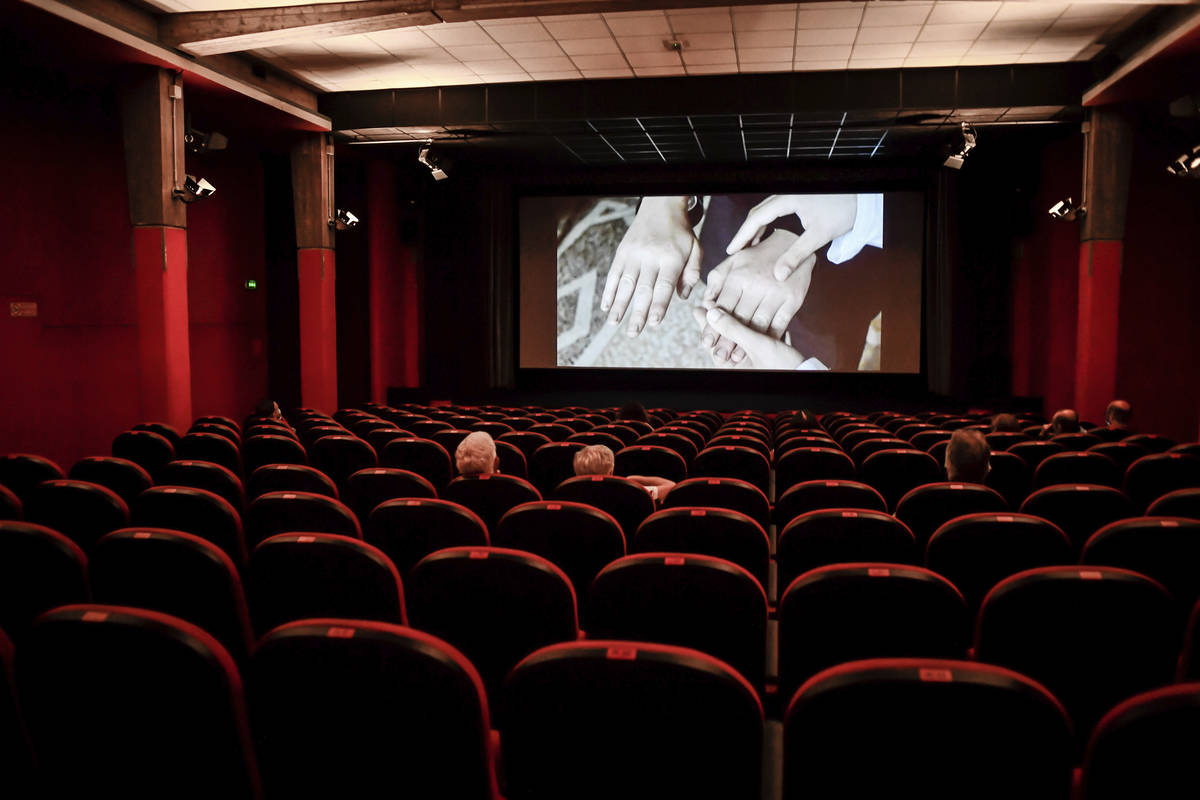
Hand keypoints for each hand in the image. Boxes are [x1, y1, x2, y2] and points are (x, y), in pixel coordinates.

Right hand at [600, 196, 701, 336]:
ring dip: (619, 304)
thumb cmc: (681, 234)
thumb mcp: (695, 249)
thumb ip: (692, 273)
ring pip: (626, 283)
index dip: (658, 305)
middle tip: (633, 332)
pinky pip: (614, 273)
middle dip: (638, 312)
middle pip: (644, 289)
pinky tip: (606, 306)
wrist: (661, 207)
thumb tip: (682, 297)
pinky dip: (609, 290)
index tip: (653, 322)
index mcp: (672, 258)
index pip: (664, 285)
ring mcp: (634, 254)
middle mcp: (651, 256)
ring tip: (614, 323)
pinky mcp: (622, 251)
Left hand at [700, 230, 815, 363]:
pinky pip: (780, 323)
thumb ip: (717, 280)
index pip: (722, 306)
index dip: (713, 326)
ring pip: (757, 324)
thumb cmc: (758, 256)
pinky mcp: (793, 300)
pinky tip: (760, 348)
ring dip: (747, 343)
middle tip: (718, 356)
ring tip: (736, 357)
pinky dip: (769, 337)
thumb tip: (705, 302)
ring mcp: (776, 293)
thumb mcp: (735, 261)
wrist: (794, 245)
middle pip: (738, 318)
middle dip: (726, 340)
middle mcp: (757, 284)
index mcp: (739, 276)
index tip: (706, 342)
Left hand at [701, 307, 805, 369]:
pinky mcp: (764, 353)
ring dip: (731, 321)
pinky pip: (751, 337)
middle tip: (706, 303)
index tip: (699, 308)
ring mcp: (751, 359)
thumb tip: (711, 313)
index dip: (706, 323)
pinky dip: (747, 325)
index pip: (712, 340)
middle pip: (723, 338)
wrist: (808, 373)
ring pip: (737, 337)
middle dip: (717, 320)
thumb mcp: (756, 344)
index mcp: (731, 365)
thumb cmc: (782, 365)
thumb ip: (733, 328)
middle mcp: (738, 363)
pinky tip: (744, 312)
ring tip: (723, 305)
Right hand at [726, 194, 855, 279]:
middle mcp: (786, 194)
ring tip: (749, 247)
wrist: (862, 196)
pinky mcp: (798, 197)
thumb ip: (796, 255)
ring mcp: (791, 194)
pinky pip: (774, 210)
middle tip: (736, 251)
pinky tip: (767, 237)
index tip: (732, 250)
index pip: (756, 218)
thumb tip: (778, 275)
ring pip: (765, 211)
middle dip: (745, 232)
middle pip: (757, 213)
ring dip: (755, 228)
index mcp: (787, 199)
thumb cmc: (843, 210)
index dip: (742, 235)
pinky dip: (767, 223)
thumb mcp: (819, 235)